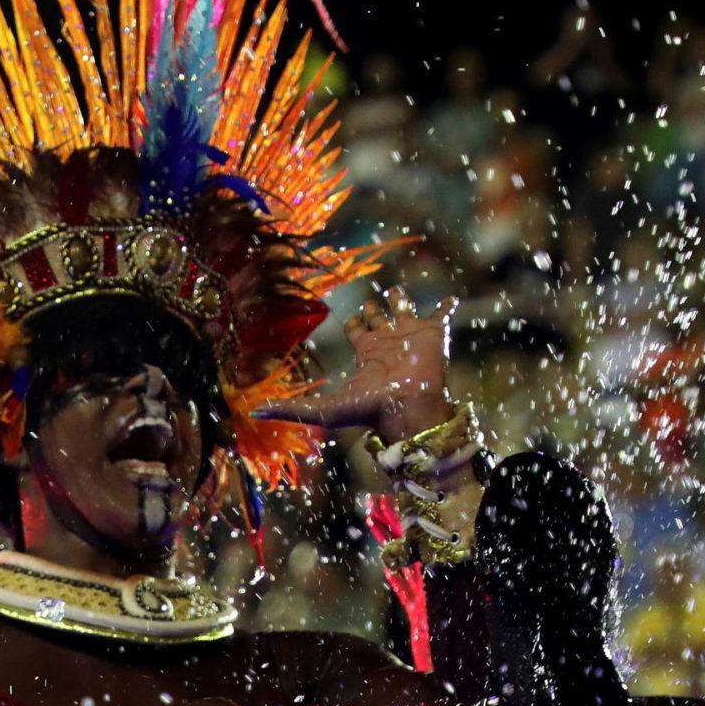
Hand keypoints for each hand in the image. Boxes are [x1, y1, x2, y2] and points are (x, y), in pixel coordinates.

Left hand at [261, 292, 454, 442]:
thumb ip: (291, 408)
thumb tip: (253, 413)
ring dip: (402, 301)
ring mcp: (411, 335)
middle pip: (379, 317)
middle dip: (374, 308)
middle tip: (371, 299)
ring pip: (405, 310)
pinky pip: (442, 314)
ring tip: (399, 291)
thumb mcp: (323, 408)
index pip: (356, 329)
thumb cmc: (370, 407)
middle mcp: (387, 340)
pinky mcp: (433, 333)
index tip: (351, 315)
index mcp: (365, 351)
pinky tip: (451, 297)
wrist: (407, 406)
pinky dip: (447, 306)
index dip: (352, 322)